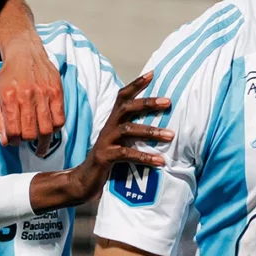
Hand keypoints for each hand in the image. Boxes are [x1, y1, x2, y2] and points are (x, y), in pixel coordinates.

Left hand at [0, 36, 65, 145]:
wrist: (25, 53)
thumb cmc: (9, 77)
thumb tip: (6, 142)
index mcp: (10, 98)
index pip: (13, 132)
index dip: (13, 141)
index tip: (14, 141)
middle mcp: (27, 96)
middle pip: (31, 133)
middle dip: (27, 141)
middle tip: (26, 139)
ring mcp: (44, 94)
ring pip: (46, 129)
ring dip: (42, 140)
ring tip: (39, 143)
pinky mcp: (57, 92)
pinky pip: (60, 119)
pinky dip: (55, 129)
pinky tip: (49, 129)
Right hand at [29, 72, 171, 210]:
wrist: (83, 182)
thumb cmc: (108, 161)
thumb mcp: (121, 143)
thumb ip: (133, 133)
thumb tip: (161, 127)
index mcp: (113, 122)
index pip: (123, 97)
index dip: (136, 85)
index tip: (152, 73)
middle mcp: (108, 128)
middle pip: (126, 108)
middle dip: (147, 103)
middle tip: (168, 102)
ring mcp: (105, 142)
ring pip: (128, 130)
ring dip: (151, 131)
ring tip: (171, 135)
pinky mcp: (104, 157)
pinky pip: (126, 154)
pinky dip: (145, 157)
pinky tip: (160, 161)